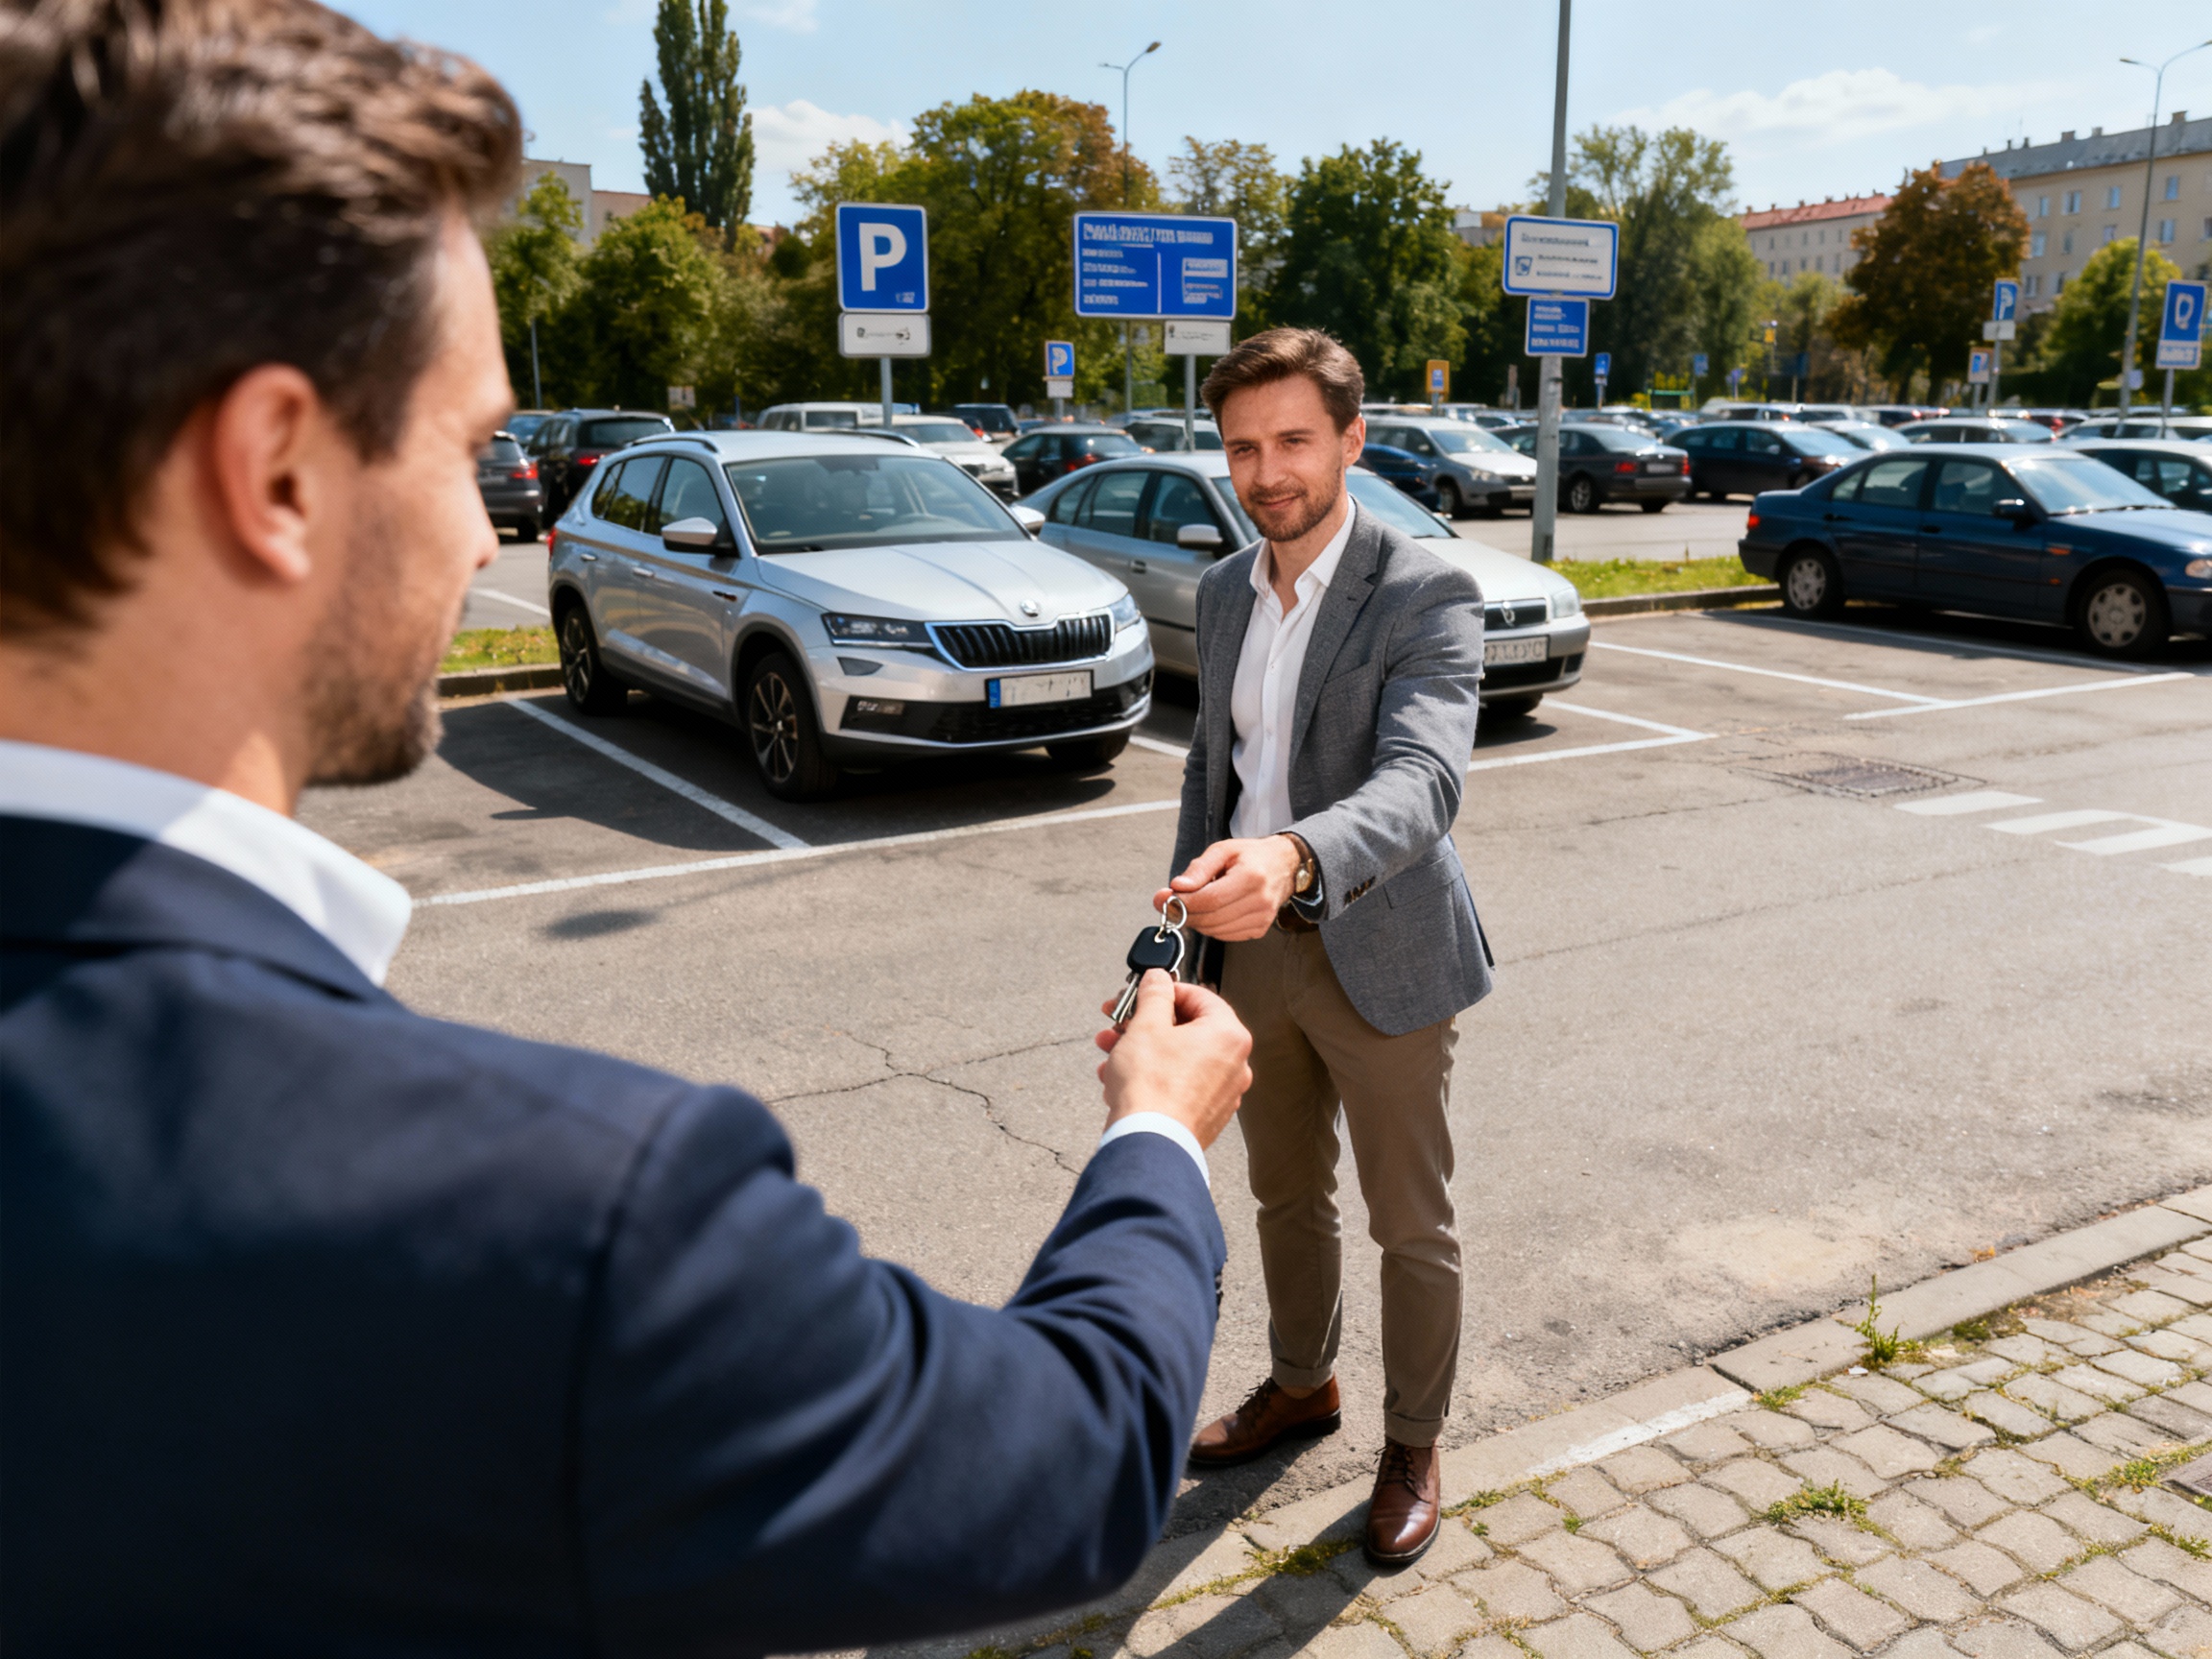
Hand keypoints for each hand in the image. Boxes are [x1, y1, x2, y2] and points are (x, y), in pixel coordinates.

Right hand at [1094, 972, 1251, 1150]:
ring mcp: (1222, 1093)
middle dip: (1144, 1024)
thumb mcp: (1146, 1025)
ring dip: (1141, 1050)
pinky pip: (1178, 1084)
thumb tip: (1158, 979)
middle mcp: (1234, 1064)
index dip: (1164, 991)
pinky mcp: (1205, 1115)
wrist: (1149, 1143)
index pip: (1198, 996)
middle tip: (1119, 1023)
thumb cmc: (1152, 1088)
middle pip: (1186, 1029)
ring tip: (1111, 1053)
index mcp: (1229, 1035)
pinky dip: (1152, 1077)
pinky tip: (1120, 1079)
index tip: (1142, 993)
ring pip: (1178, 1058)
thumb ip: (1154, 994)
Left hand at [1150, 835, 1303, 942]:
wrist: (1283, 866)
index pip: (1210, 900)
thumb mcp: (1223, 850)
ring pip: (1215, 931)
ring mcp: (1262, 919)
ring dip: (1197, 921)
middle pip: (1211, 918)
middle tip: (1171, 902)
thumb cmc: (1251, 856)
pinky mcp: (1259, 930)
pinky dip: (1211, 926)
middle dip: (1185, 913)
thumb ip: (1199, 869)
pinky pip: (1225, 936)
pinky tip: (1212, 911)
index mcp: (1251, 877)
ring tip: (1195, 903)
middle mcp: (1260, 901)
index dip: (1184, 902)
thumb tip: (1178, 887)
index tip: (1166, 898)